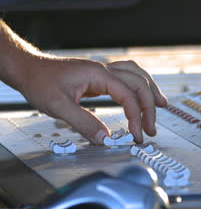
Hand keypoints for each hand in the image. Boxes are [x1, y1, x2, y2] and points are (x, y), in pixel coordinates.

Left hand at [16, 56, 166, 143]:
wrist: (29, 69)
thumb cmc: (40, 82)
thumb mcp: (58, 106)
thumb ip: (83, 122)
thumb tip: (104, 139)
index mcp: (98, 75)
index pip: (128, 96)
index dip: (136, 117)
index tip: (137, 135)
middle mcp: (105, 70)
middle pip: (139, 85)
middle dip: (149, 108)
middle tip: (151, 129)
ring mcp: (104, 71)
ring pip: (138, 75)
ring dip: (151, 90)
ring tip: (162, 105)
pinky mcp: (101, 76)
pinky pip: (129, 75)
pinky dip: (141, 84)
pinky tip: (143, 92)